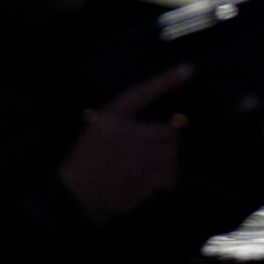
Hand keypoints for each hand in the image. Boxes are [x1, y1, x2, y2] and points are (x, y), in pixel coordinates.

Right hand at [57, 69, 188, 222]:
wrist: (76, 194)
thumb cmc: (86, 161)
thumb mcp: (97, 130)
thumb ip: (124, 122)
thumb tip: (164, 125)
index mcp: (112, 118)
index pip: (143, 92)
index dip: (166, 80)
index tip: (187, 69)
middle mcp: (126, 135)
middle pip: (169, 131)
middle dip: (169, 141)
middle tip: (159, 149)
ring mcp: (137, 158)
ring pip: (171, 155)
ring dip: (169, 162)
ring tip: (153, 167)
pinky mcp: (143, 180)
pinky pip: (168, 176)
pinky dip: (167, 180)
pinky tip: (154, 182)